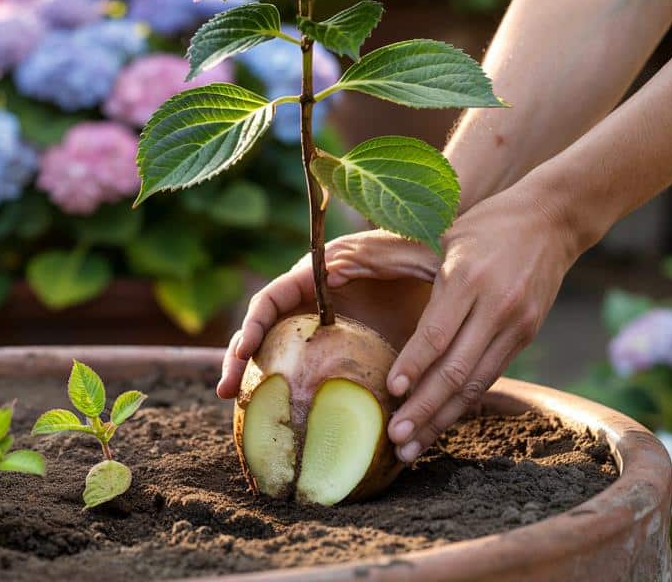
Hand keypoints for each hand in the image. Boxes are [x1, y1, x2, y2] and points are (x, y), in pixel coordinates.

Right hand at [216, 242, 431, 398]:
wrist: (446, 270)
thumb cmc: (416, 256)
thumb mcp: (387, 256)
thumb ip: (358, 262)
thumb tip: (331, 274)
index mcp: (313, 278)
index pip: (269, 300)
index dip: (252, 325)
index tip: (244, 352)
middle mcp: (308, 304)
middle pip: (262, 331)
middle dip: (238, 360)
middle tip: (225, 392)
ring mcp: (320, 330)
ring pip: (278, 354)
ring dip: (255, 380)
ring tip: (235, 405)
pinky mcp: (337, 353)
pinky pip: (308, 373)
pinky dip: (292, 393)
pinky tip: (287, 416)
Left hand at [324, 183, 583, 462]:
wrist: (551, 220)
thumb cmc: (481, 225)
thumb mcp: (437, 234)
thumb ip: (390, 257)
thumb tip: (330, 270)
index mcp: (466, 277)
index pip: (437, 333)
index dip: (414, 365)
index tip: (391, 392)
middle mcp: (495, 306)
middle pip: (456, 369)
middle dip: (424, 408)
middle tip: (396, 438)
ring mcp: (516, 325)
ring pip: (475, 383)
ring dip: (443, 418)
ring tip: (414, 447)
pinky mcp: (526, 336)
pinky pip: (490, 377)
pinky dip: (463, 403)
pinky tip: (440, 423)